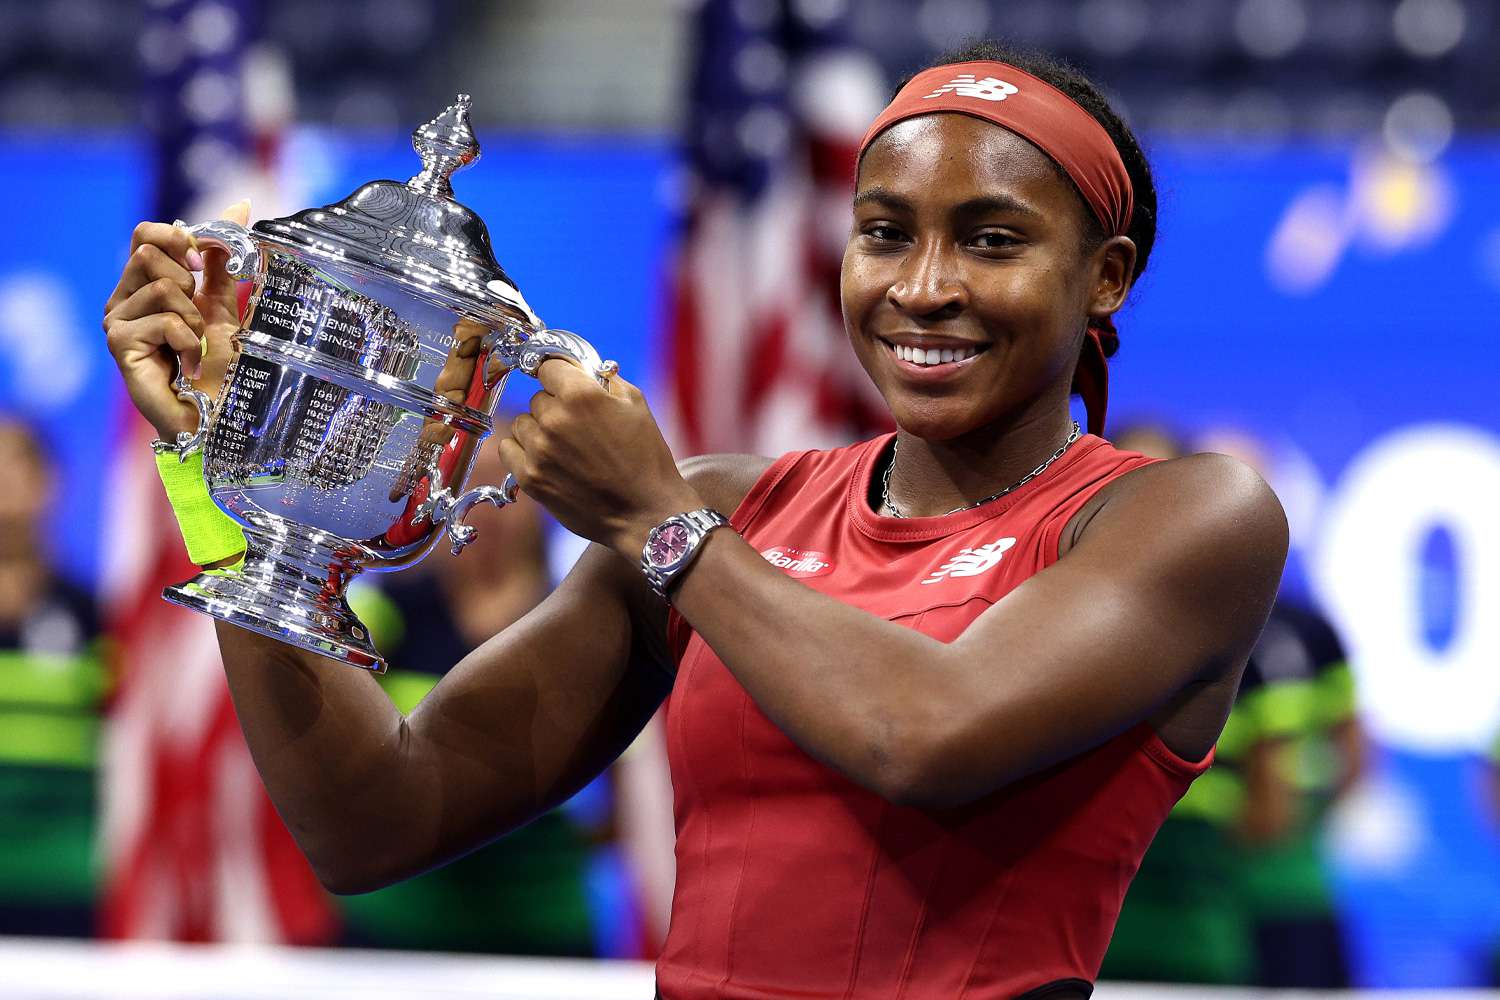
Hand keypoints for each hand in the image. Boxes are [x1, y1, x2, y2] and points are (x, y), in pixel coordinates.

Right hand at [103, 200, 249, 439]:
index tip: (200, 263)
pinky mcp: (118, 343)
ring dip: (193, 318)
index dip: (176, 238)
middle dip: (188, 283)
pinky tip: (188, 363)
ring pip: (162, 286)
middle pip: (148, 252)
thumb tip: (239, 203)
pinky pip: (163, 319)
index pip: (145, 233)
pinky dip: (189, 341)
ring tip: (195, 346)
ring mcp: (116, 321)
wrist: (216, 413)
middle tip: (197, 318)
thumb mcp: (224, 304)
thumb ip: (222, 258)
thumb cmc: (218, 365)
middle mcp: (123, 299)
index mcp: (144, 284)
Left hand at [497, 360, 702, 557]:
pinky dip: (523, 451)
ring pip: (522, 422)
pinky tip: (546, 459)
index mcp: (581, 395)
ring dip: (539, 430)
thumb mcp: (636, 404)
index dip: (561, 375)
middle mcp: (555, 419)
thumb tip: (578, 368)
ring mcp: (539, 450)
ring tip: (566, 448)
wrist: (645, 512)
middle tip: (580, 427)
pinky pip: (507, 448)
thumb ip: (603, 377)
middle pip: (537, 397)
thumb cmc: (646, 458)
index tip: (566, 384)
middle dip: (556, 406)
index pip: (548, 366)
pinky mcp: (529, 477)